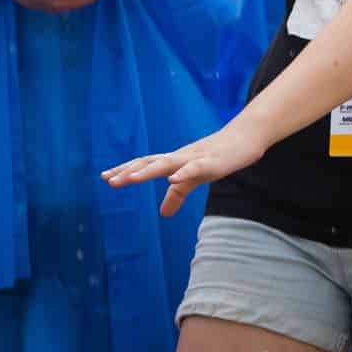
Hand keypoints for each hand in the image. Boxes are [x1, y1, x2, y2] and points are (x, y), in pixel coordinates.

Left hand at [103, 119, 268, 217]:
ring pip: (168, 163)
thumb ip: (178, 194)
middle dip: (130, 171)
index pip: (146, 164)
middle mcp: (180, 157)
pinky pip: (196, 167)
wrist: (246, 138)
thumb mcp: (196, 178)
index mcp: (175, 161)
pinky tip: (173, 178)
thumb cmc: (219, 157)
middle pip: (151, 162)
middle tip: (109, 180)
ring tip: (131, 179)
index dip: (126, 170)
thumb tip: (163, 214)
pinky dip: (184, 172)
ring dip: (148, 170)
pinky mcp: (213, 161)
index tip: (105, 177)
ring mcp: (196, 157)